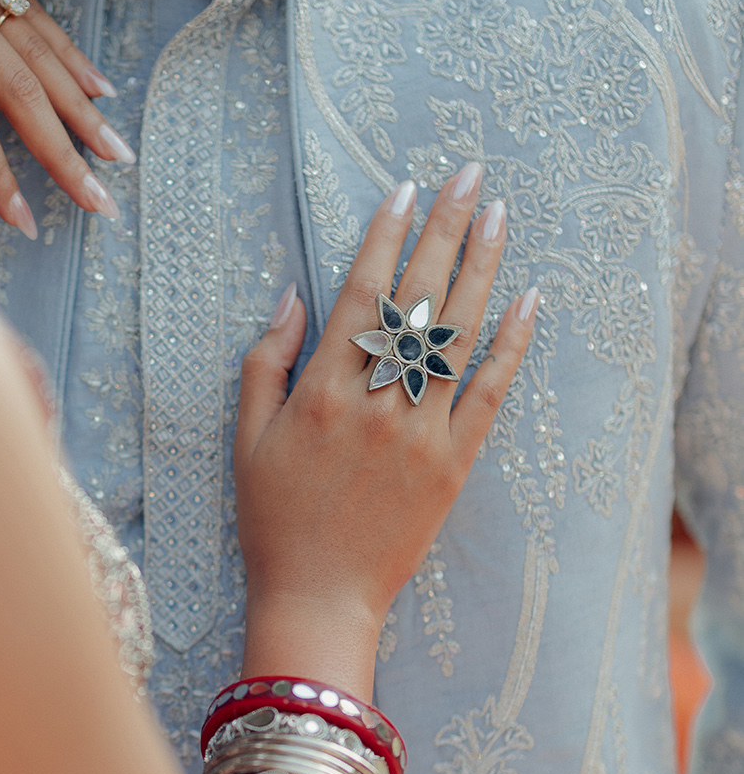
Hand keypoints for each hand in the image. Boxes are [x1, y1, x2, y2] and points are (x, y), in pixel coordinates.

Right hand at [236, 165, 535, 698]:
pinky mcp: (453, 465)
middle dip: (444, 230)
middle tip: (467, 175)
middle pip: (417, 299)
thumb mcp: (246, 439)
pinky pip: (489, 394)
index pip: (360, 294)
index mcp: (321, 392)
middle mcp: (376, 404)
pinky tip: (527, 300)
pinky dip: (510, 346)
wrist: (320, 598)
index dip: (384, 237)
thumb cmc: (274, 520)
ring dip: (481, 268)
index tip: (403, 190)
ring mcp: (421, 434)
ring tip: (497, 216)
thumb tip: (293, 295)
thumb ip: (265, 363)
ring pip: (457, 336)